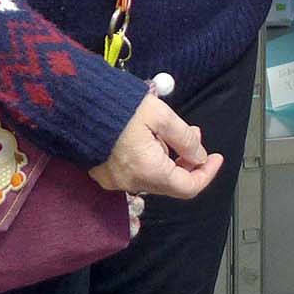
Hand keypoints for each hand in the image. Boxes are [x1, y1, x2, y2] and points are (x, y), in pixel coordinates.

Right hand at [90, 92, 222, 198]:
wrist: (75, 106)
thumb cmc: (121, 107)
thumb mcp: (161, 116)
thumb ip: (184, 139)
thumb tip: (200, 156)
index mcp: (149, 171)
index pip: (188, 188)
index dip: (207, 174)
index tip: (217, 157)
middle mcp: (132, 183)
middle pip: (171, 184)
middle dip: (188, 162)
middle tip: (193, 134)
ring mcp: (115, 181)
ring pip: (154, 177)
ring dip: (169, 159)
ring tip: (171, 130)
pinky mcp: (103, 174)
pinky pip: (136, 173)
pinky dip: (151, 160)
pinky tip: (150, 138)